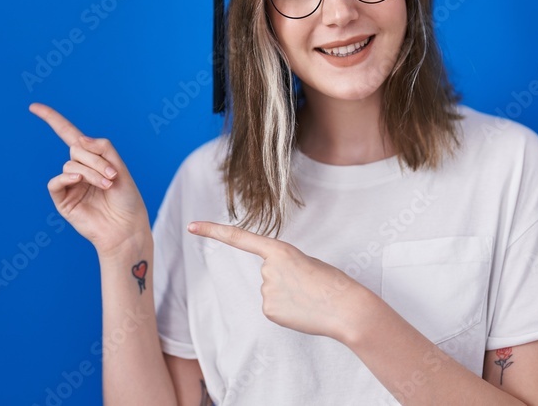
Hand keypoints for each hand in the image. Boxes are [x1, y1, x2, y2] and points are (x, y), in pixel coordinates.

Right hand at [29, 102, 149, 257]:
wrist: (126, 226)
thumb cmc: (126, 198)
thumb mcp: (120, 166)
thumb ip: (102, 148)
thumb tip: (78, 140)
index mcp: (91, 158)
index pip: (68, 134)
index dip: (52, 119)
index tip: (33, 106)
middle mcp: (78, 169)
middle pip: (77, 148)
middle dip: (96, 159)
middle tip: (113, 176)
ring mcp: (69, 184)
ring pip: (71, 164)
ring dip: (91, 172)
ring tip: (107, 185)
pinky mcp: (63, 200)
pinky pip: (56, 181)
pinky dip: (67, 177)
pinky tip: (79, 180)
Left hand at [187, 221, 370, 341]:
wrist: (345, 308)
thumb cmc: (331, 283)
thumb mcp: (306, 262)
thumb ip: (283, 265)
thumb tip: (271, 283)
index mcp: (280, 250)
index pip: (239, 238)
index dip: (213, 231)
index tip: (192, 226)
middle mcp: (267, 269)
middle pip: (268, 272)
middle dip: (285, 278)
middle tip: (308, 284)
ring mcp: (266, 291)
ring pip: (271, 291)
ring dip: (288, 295)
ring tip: (308, 297)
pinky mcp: (268, 311)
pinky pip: (273, 307)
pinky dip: (286, 310)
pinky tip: (301, 311)